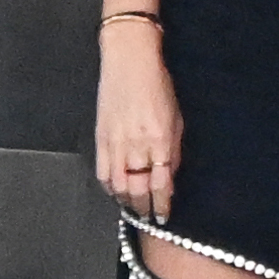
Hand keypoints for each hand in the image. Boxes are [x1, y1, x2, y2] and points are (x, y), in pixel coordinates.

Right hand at [94, 26, 181, 222]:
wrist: (130, 61)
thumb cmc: (158, 85)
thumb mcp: (176, 117)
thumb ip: (174, 150)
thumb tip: (170, 177)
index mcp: (160, 140)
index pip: (161, 185)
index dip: (162, 205)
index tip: (164, 215)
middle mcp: (137, 146)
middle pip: (139, 191)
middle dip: (145, 209)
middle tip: (149, 218)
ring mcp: (116, 143)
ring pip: (119, 187)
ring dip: (127, 203)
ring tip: (134, 209)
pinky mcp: (101, 138)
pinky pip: (103, 173)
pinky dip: (110, 188)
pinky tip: (116, 192)